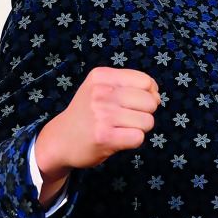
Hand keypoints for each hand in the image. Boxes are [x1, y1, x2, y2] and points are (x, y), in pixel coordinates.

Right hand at [34, 67, 159, 204]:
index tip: (137, 102)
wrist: (59, 140)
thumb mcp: (99, 88)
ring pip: (147, 121)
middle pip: (150, 101)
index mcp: (101, 76)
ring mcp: (102, 115)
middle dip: (145, 112)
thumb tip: (157, 95)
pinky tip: (118, 139)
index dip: (149, 94)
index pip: (146, 81)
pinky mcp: (105, 137)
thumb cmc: (87, 114)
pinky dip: (132, 141)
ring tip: (120, 128)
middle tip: (126, 118)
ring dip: (139, 128)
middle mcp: (101, 93)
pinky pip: (138, 137)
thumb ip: (128, 85)